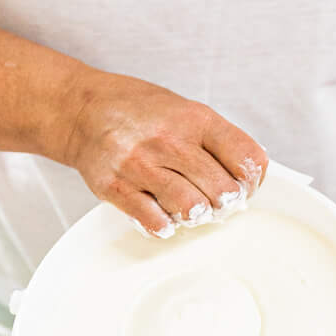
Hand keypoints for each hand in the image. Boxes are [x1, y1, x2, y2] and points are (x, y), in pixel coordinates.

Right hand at [59, 69, 267, 236]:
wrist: (83, 110)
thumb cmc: (140, 112)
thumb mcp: (186, 111)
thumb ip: (217, 142)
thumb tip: (246, 183)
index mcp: (194, 119)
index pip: (246, 158)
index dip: (252, 181)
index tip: (244, 186)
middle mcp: (168, 140)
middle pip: (222, 190)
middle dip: (225, 203)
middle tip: (216, 201)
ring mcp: (140, 165)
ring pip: (190, 207)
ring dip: (196, 214)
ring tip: (190, 207)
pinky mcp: (115, 187)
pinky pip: (152, 220)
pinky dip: (165, 225)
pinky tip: (163, 215)